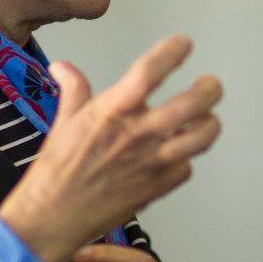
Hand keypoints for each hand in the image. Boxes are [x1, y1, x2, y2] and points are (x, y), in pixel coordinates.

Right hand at [0, 36, 222, 261]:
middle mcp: (137, 134)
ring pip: (201, 137)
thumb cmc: (55, 171)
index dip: (172, 52)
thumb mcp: (63, 122)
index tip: (183, 44)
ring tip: (205, 118)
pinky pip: (186, 168)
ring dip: (210, 124)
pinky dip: (185, 160)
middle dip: (210, 89)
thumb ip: (73, 90)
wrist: (53, 217)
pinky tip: (176, 156)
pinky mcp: (157, 188)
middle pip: (193, 104)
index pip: (150, 71)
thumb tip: (63, 67)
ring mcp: (151, 163)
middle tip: (210, 83)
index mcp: (112, 111)